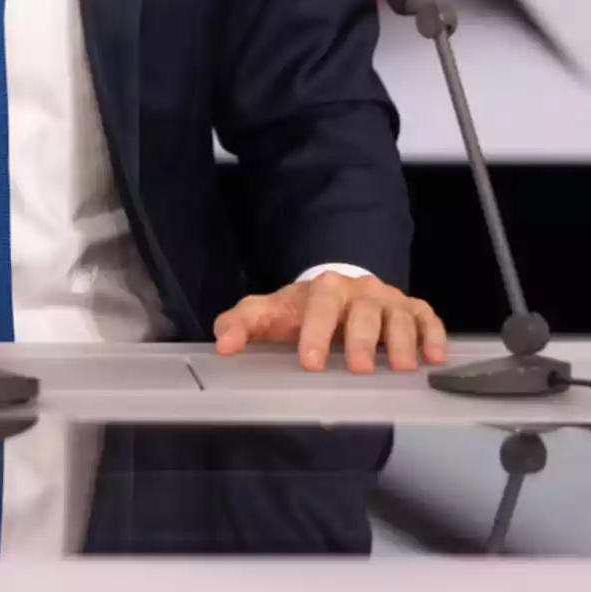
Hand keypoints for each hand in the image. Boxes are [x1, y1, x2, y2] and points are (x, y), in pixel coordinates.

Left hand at [213, 271, 447, 372]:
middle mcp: (359, 291)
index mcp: (322, 290)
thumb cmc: (303, 312)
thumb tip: (223, 346)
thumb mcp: (271, 314)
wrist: (339, 293)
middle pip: (361, 310)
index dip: (315, 332)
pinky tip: (434, 357)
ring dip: (400, 340)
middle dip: (360, 338)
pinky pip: (427, 318)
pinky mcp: (413, 311)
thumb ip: (243, 324)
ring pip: (398, 314)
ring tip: (400, 367)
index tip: (311, 363)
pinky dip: (433, 335)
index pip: (318, 306)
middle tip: (360, 368)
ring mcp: (388, 300)